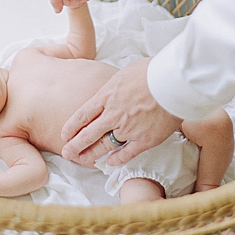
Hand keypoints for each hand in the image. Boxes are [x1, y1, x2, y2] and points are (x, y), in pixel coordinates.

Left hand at [59, 57, 181, 165]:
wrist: (170, 83)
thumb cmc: (151, 72)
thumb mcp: (123, 74)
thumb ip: (115, 87)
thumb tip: (116, 88)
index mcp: (105, 96)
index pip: (82, 115)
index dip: (72, 127)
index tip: (64, 135)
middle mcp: (112, 115)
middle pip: (88, 134)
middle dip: (75, 145)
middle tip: (66, 153)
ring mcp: (128, 128)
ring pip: (105, 145)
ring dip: (92, 154)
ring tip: (82, 160)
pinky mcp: (145, 139)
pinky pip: (128, 152)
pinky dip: (117, 159)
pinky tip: (110, 162)